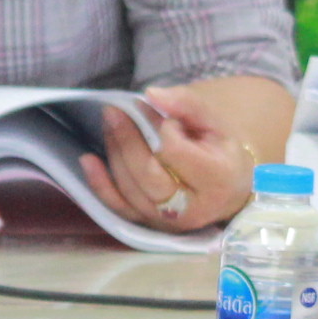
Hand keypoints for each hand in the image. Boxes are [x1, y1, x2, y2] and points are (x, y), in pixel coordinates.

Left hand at [79, 85, 255, 230]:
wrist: (229, 190)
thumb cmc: (221, 153)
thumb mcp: (215, 123)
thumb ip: (187, 104)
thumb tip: (151, 93)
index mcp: (217, 179)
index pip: (174, 151)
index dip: (159, 128)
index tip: (157, 112)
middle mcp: (192, 208)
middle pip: (147, 174)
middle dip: (126, 139)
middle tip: (114, 111)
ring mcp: (167, 222)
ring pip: (130, 188)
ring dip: (114, 151)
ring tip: (110, 123)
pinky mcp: (148, 225)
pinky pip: (118, 207)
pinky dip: (100, 183)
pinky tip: (88, 160)